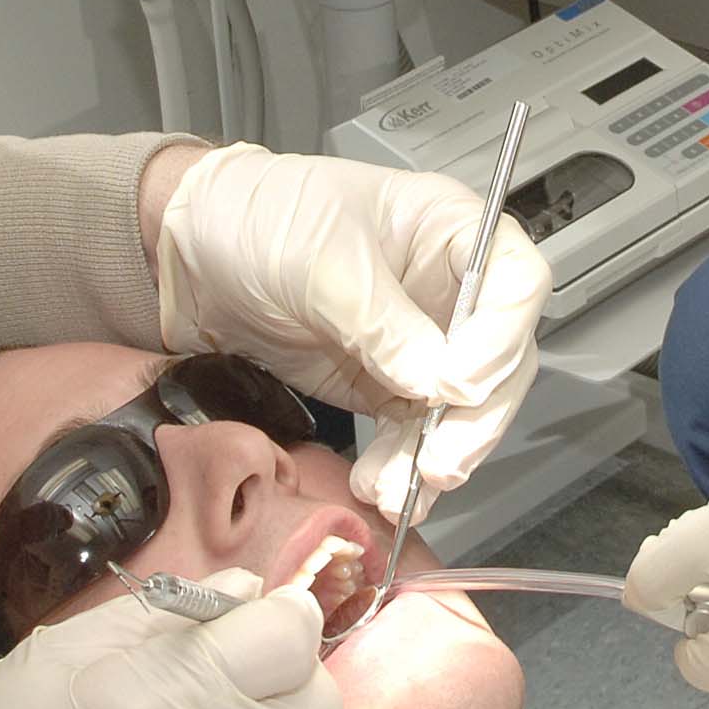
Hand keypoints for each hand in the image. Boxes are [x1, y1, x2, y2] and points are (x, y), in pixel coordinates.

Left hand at [149, 143, 546, 518]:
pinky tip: (385, 491)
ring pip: (458, 411)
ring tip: (398, 487)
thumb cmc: (259, 216)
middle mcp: (446, 289)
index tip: (460, 382)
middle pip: (500, 360)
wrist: (194, 253)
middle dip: (475, 418)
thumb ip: (382, 321)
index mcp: (448, 229)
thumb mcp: (322, 258)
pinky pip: (410, 435)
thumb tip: (434, 384)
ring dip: (436, 456)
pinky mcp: (382, 386)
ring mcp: (418, 342)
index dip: (501, 337)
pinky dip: (402, 469)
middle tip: (444, 460)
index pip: (515, 283)